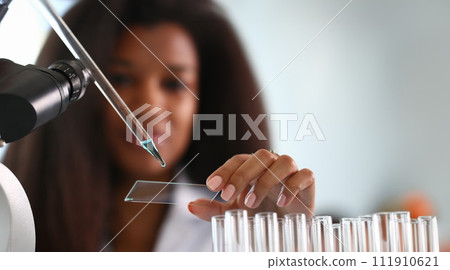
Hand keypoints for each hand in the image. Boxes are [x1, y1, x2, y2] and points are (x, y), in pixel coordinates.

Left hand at [188, 149, 314, 220]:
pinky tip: (281, 202)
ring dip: (265, 181)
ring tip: (251, 202)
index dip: (225, 170)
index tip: (212, 185)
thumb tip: (190, 206)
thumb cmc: (260, 211)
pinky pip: (304, 175)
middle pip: (259, 156)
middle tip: (228, 195)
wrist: (286, 225)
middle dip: (241, 175)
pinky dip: (292, 186)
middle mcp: (271, 163)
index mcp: (253, 166)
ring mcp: (291, 170)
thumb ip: (214, 208)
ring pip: (282, 162)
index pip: (238, 160)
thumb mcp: (234, 211)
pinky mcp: (308, 181)